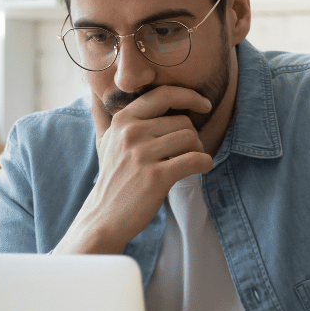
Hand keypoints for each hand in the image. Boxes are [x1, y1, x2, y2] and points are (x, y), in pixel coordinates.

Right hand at [54, 85, 213, 254]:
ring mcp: (142, 154)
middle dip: (192, 136)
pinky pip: (195, 159)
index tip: (204, 104)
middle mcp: (131, 133)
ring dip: (198, 150)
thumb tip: (134, 94)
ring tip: (189, 162)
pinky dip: (205, 163)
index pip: (163, 94)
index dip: (189, 95)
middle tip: (187, 152)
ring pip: (191, 138)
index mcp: (122, 120)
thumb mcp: (110, 141)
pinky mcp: (156, 177)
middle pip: (182, 121)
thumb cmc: (114, 178)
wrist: (104, 216)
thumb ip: (125, 119)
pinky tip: (202, 168)